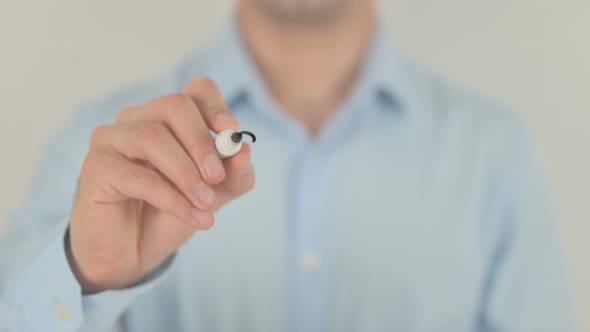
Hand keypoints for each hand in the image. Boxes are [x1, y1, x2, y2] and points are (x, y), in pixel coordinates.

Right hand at [68, 78, 254, 293]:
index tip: (232, 132)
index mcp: (170, 118)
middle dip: (202, 142)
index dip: (216, 106)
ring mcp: (112, 139)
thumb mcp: (215, 194)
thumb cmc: (171, 213)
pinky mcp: (96, 167)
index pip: (197, 90)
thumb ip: (234, 174)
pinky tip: (195, 218)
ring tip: (207, 204)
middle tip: (217, 177)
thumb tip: (244, 150)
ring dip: (186, 174)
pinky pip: (137, 175)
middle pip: (174, 105)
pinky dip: (172, 199)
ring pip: (152, 137)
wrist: (134, 254)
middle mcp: (138, 119)